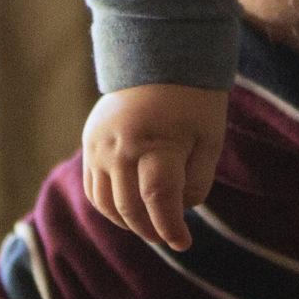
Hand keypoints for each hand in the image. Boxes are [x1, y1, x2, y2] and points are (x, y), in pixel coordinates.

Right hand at [82, 84, 227, 250]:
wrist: (158, 56)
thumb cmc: (193, 101)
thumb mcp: (209, 140)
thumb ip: (197, 182)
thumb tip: (178, 213)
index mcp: (156, 142)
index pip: (159, 200)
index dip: (170, 227)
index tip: (183, 242)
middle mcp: (121, 147)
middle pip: (130, 207)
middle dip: (152, 229)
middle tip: (169, 237)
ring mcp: (100, 146)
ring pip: (106, 204)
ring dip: (128, 223)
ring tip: (151, 226)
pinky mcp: (89, 143)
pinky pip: (93, 188)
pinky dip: (109, 206)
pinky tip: (130, 210)